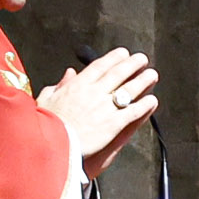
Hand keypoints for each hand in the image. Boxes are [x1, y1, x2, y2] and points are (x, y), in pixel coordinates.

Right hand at [39, 48, 158, 173]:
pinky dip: (144, 106)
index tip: (123, 53)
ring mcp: (104, 108)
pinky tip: (152, 101)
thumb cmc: (45, 125)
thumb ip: (60, 85)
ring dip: (143, 81)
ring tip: (152, 75)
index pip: (99, 66)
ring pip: (129, 90)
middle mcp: (93, 93)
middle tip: (142, 59)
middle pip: (118, 74)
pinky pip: (133, 112)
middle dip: (132, 64)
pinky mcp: (113, 124)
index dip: (114, 58)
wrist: (52, 145)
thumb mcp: (46, 99)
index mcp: (77, 86)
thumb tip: (70, 72)